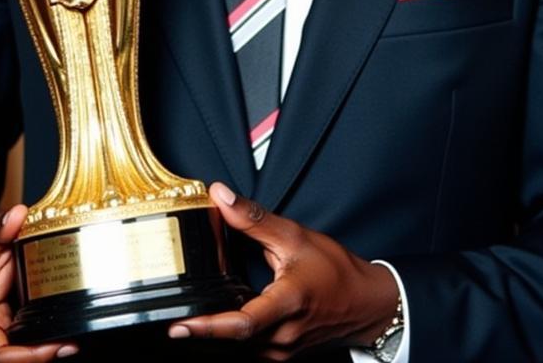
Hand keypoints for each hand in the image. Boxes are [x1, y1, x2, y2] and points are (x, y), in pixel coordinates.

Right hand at [0, 204, 78, 362]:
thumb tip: (16, 215)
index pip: (2, 356)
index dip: (29, 357)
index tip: (54, 345)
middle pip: (25, 357)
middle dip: (51, 350)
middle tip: (78, 337)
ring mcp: (13, 333)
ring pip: (35, 348)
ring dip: (57, 342)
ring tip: (83, 330)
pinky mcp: (26, 325)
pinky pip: (41, 334)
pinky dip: (58, 329)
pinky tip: (78, 319)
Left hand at [168, 183, 398, 360]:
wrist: (367, 304)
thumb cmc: (336, 270)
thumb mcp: (295, 236)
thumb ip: (254, 219)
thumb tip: (221, 196)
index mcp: (288, 304)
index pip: (243, 323)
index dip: (209, 328)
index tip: (181, 326)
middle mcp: (283, 336)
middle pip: (234, 340)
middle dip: (204, 330)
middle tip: (175, 319)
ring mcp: (282, 351)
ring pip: (240, 348)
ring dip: (217, 335)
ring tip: (194, 321)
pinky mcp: (281, 356)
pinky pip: (250, 349)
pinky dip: (233, 336)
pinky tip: (221, 321)